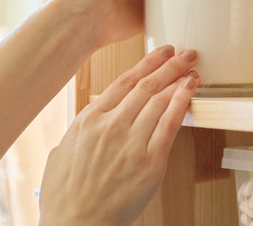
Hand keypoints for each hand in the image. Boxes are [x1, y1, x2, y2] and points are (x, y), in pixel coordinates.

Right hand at [38, 44, 198, 225]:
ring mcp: (130, 143)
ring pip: (159, 101)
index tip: (160, 54)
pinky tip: (190, 91)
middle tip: (184, 54)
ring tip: (192, 69)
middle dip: (169, 66)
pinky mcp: (149, 163)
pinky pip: (170, 126)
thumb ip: (76, 135)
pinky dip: (181, 104)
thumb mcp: (60, 155)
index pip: (124, 82)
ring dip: (178, 80)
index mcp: (88, 120)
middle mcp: (110, 126)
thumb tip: (85, 128)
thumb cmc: (65, 198)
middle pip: (146, 86)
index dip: (147, 64)